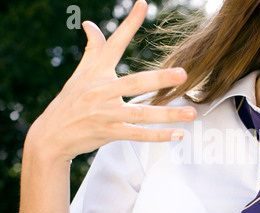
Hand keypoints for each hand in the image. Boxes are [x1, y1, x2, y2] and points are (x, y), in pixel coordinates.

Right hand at [26, 0, 196, 161]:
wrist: (51, 135)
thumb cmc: (70, 102)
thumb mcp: (80, 74)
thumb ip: (92, 50)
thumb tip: (89, 23)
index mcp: (96, 73)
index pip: (114, 44)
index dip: (129, 25)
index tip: (143, 4)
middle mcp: (101, 92)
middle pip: (134, 83)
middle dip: (159, 79)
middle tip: (183, 74)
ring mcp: (105, 114)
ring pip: (141, 113)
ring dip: (167, 114)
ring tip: (191, 113)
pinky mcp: (109, 133)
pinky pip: (137, 135)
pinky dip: (158, 136)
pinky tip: (178, 135)